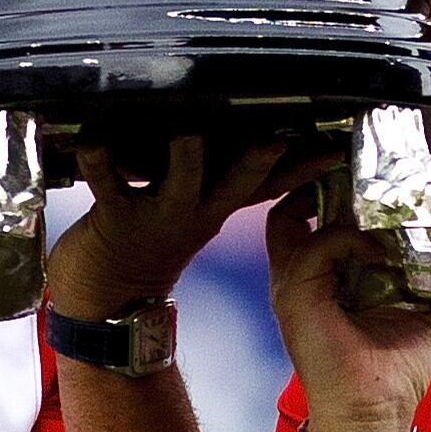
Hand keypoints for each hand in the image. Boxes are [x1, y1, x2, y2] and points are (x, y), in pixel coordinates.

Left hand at [44, 137, 300, 322]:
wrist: (105, 300)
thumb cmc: (149, 246)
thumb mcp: (198, 215)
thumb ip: (220, 179)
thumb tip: (254, 140)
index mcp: (217, 206)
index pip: (272, 184)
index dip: (305, 168)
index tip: (335, 146)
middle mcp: (196, 210)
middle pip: (239, 180)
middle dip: (259, 160)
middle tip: (278, 138)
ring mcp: (158, 214)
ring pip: (181, 179)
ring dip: (187, 155)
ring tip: (190, 131)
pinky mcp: (115, 216)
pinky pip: (107, 183)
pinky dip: (99, 160)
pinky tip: (95, 139)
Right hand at [264, 186, 430, 431]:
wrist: (375, 415)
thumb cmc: (396, 375)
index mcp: (328, 278)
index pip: (316, 217)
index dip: (339, 193)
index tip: (376, 182)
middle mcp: (304, 276)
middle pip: (293, 207)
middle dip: (325, 183)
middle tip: (365, 175)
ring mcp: (293, 284)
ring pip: (291, 216)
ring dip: (335, 203)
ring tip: (370, 205)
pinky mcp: (295, 294)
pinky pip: (318, 244)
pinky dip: (349, 237)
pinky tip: (380, 251)